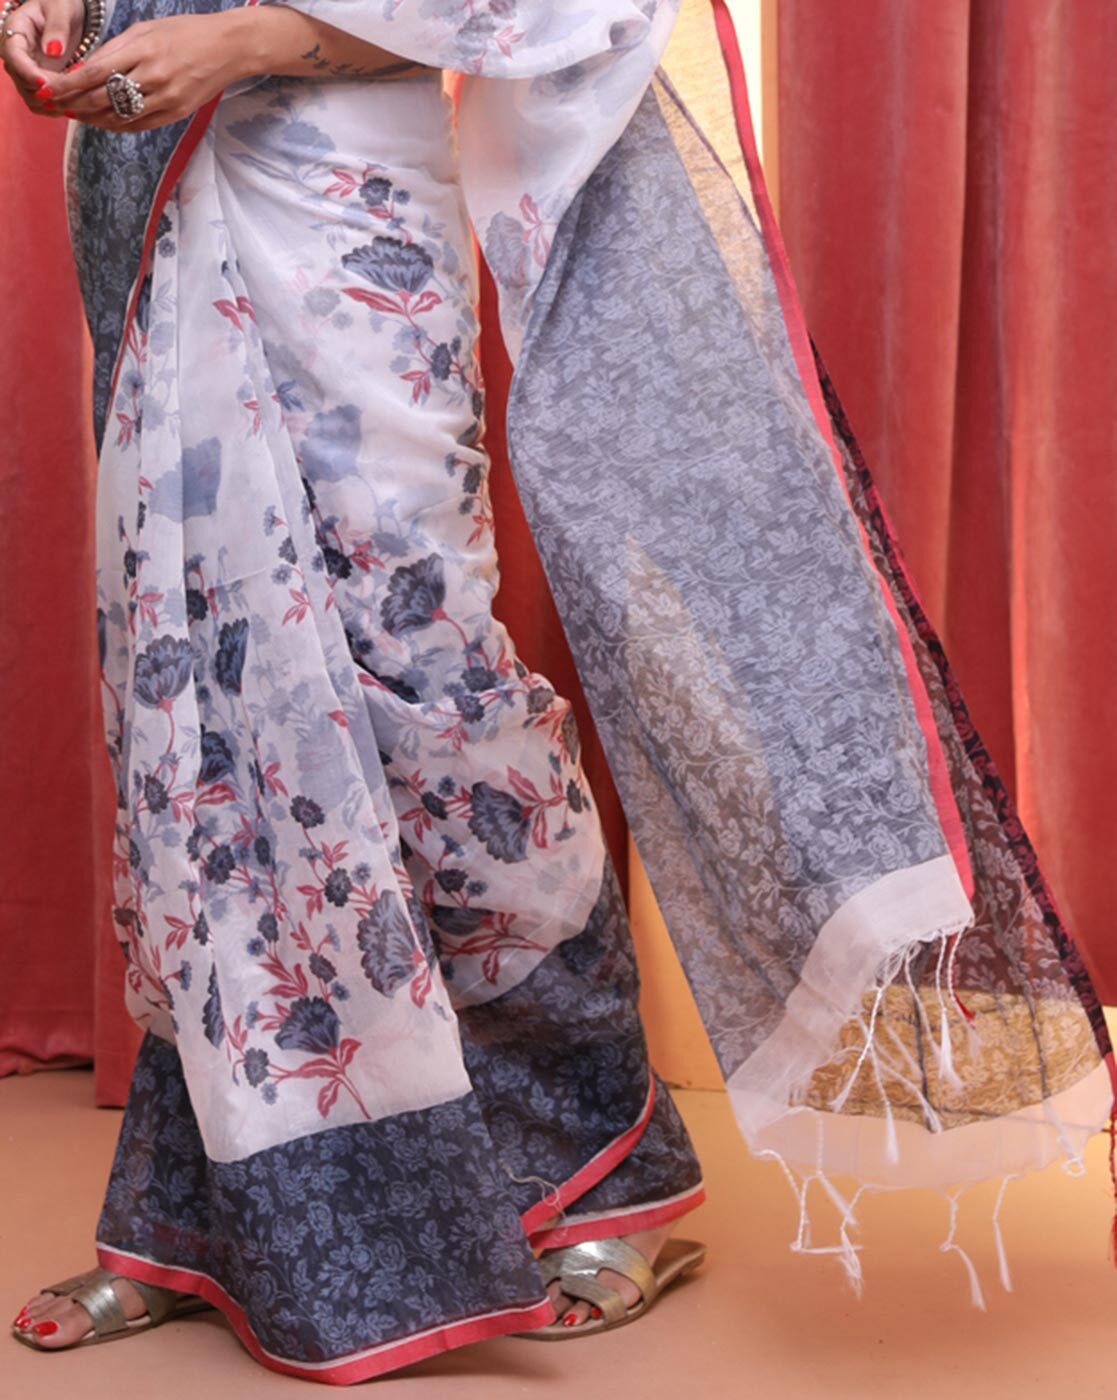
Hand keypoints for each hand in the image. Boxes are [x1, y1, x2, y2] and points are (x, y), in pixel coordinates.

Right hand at [1, 0, 84, 109]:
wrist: (65, 13)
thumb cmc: (61, 4)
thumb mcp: (61, 7)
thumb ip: (57, 27)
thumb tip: (51, 51)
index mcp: (15, 31)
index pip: (13, 56)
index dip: (27, 71)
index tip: (45, 82)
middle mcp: (15, 53)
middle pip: (20, 81)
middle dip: (42, 91)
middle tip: (68, 96)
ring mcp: (25, 70)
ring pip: (30, 96)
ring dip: (49, 104)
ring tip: (72, 104)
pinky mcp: (37, 82)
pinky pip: (41, 102)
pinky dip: (54, 108)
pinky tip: (72, 107)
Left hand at [31, 10, 247, 128]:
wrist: (227, 48)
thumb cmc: (184, 33)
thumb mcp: (146, 30)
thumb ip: (116, 49)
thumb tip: (85, 69)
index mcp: (143, 50)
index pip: (96, 72)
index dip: (69, 85)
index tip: (50, 89)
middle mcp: (154, 76)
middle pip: (104, 98)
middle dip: (74, 104)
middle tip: (55, 105)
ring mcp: (167, 98)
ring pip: (119, 116)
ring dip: (93, 118)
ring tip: (75, 115)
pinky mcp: (176, 112)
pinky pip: (139, 124)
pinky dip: (116, 125)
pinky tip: (102, 122)